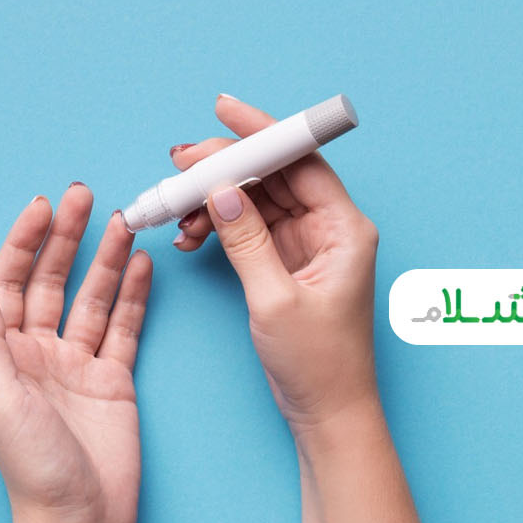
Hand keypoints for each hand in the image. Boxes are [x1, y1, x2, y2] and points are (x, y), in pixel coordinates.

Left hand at [0, 184, 151, 522]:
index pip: (10, 283)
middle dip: (65, 238)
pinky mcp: (113, 381)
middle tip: (83, 194)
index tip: (42, 207)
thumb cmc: (32, 468)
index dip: (23, 243)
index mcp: (5, 354)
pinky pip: (124, 328)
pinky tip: (141, 266)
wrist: (79, 522)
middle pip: (50, 280)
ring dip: (105, 259)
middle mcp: (38, 353)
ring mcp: (77, 365)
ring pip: (92, 298)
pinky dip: (133, 296)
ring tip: (123, 221)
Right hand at [170, 95, 379, 442]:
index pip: (300, 161)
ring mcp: (306, 244)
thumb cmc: (318, 363)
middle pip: (272, 175)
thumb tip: (220, 193)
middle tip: (179, 164)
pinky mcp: (285, 262)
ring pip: (254, 200)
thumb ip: (247, 242)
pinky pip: (247, 227)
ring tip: (177, 212)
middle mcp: (329, 228)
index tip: (223, 112)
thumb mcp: (275, 300)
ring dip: (213, 200)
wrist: (327, 411)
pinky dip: (217, 226)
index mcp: (345, 229)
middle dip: (223, 166)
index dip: (261, 133)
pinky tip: (190, 237)